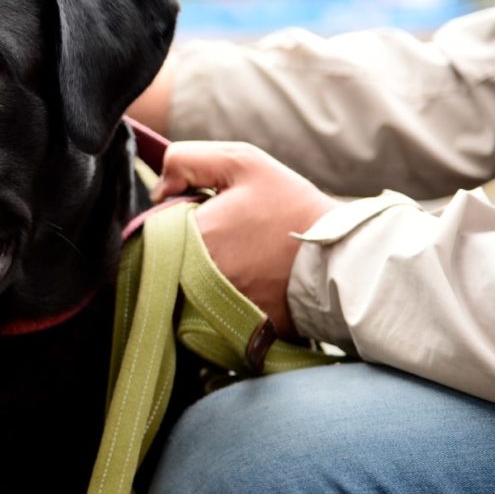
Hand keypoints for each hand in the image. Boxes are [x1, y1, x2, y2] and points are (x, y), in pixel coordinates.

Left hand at [151, 141, 338, 338]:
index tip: (210, 213)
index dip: (179, 216)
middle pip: (165, 258)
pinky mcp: (224, 331)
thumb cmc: (292, 209)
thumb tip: (158, 192)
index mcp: (191, 235)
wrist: (340, 265)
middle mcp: (190, 278)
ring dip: (196, 271)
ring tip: (240, 259)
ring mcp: (206, 309)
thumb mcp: (242, 162)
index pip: (154, 227)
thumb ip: (187, 161)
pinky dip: (213, 299)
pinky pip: (200, 314)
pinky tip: (245, 283)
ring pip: (179, 285)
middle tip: (231, 237)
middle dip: (188, 244)